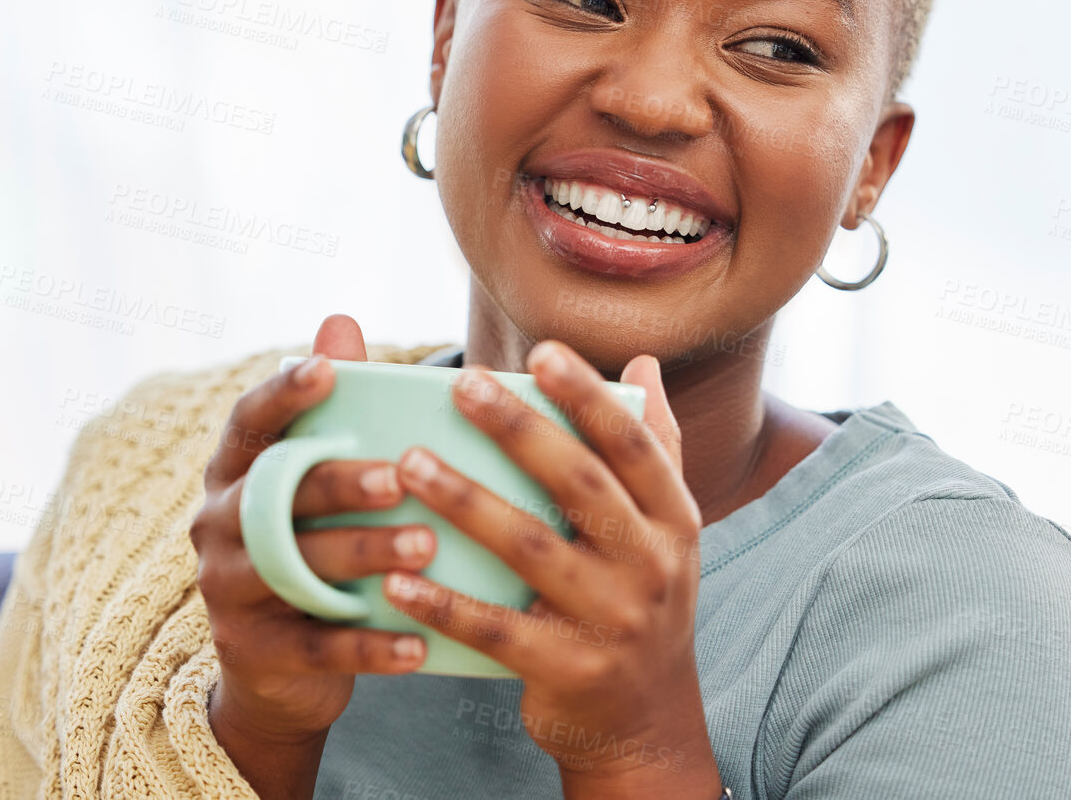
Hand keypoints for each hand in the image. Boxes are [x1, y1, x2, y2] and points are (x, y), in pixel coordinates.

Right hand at [188, 314, 434, 798]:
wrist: (278, 669)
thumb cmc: (312, 543)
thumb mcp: (314, 480)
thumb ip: (333, 408)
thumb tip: (340, 319)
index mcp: (235, 473)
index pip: (248, 423)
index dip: (282, 394)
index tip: (326, 371)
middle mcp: (218, 525)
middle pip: (276, 497)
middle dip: (339, 484)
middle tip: (401, 477)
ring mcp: (227, 590)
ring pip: (295, 568)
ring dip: (362, 556)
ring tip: (425, 547)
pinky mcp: (251, 653)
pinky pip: (314, 648)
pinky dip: (369, 647)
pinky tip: (419, 642)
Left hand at [382, 341, 723, 799]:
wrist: (644, 719)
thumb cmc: (638, 599)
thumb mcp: (664, 530)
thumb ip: (654, 447)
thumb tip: (643, 364)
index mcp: (672, 520)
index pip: (633, 445)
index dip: (588, 396)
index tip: (542, 351)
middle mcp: (651, 566)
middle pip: (580, 485)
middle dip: (519, 430)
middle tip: (461, 385)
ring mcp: (612, 621)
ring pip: (532, 550)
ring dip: (467, 502)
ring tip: (409, 463)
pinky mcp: (567, 669)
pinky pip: (497, 631)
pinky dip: (446, 605)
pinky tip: (397, 579)